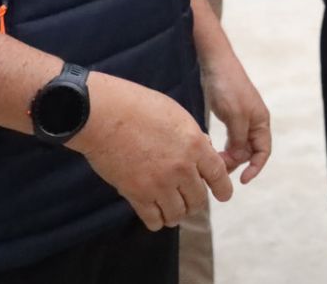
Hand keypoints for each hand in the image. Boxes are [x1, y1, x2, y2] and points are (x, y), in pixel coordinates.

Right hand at [72, 72, 231, 230]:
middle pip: (199, 200)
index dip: (223, 189)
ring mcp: (159, 184)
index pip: (219, 175)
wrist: (103, 114)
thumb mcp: (175, 113)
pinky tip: (153, 213)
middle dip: (195, 201)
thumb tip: (204, 150)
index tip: (223, 195)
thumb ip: (192, 136)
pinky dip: (156, 220)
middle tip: (187, 197)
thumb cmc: (137, 105)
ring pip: (178, 214)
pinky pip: (154, 221)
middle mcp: (181, 168)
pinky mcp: (137, 195)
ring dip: (176, 212)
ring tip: (170, 207)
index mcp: (194, 144)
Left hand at [201, 44, 271, 183]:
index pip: (263, 152)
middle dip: (236, 162)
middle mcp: (254, 121)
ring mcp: (242, 118)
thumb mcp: (235, 116)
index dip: (255, 168)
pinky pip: (230, 137)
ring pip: (238, 145)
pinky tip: (211, 149)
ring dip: (228, 155)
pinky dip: (223, 146)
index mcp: (261, 122)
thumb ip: (239, 140)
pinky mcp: (229, 114)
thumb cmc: (227, 87)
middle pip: (249, 151)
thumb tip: (238, 159)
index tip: (242, 180)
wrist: (215, 63)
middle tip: (217, 169)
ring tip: (213, 161)